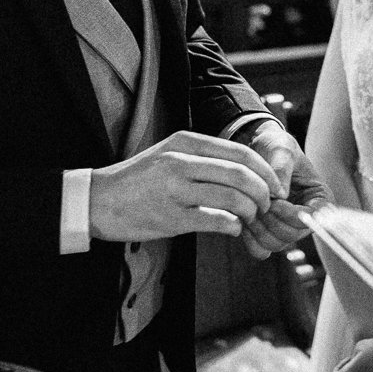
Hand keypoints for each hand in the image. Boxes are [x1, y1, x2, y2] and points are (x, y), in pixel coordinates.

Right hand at [89, 130, 277, 241]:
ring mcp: (176, 190)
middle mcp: (181, 162)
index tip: (275, 185)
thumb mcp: (168, 155)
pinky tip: (232, 228)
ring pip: (233, 198)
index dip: (265, 171)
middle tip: (267, 204)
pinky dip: (233, 226)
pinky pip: (217, 221)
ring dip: (250, 211)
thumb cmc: (136, 180)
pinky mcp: (171, 218)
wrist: (97, 200)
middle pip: (242, 174)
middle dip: (264, 192)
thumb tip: (244, 171)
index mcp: (184, 143)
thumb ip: (202, 158)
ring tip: (249, 217)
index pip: (240, 152)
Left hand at [239, 122, 329, 259]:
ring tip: (248, 206)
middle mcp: (307, 219)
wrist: (260, 152)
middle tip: (255, 201)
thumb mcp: (282, 149)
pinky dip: (250, 239)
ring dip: (258, 228)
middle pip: (291, 235)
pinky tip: (243, 219)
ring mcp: (289, 229)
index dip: (290, 214)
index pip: (311, 219)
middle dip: (270, 219)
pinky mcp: (271, 235)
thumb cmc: (276, 147)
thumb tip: (280, 194)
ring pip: (276, 244)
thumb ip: (282, 167)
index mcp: (320, 199)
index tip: (273, 201)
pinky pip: (262, 250)